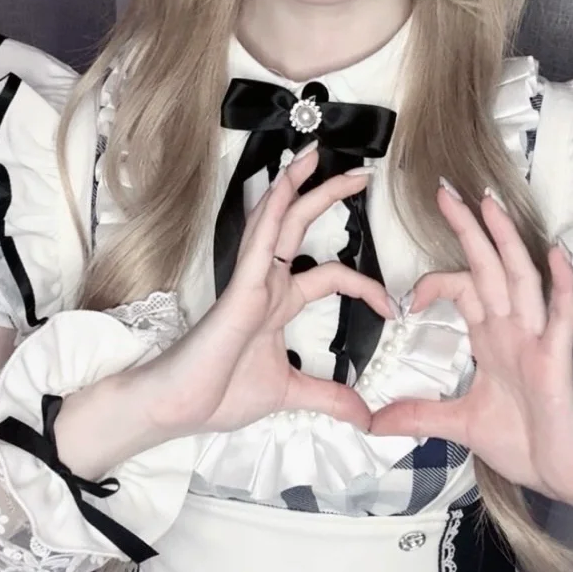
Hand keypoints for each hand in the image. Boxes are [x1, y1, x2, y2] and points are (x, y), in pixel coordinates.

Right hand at [127, 147, 391, 441]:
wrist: (178, 406)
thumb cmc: (219, 393)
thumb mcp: (290, 394)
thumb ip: (329, 399)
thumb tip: (365, 417)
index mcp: (278, 303)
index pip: (330, 276)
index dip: (366, 286)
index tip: (394, 310)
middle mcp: (266, 283)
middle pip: (300, 226)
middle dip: (329, 196)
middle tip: (363, 173)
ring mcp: (251, 281)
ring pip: (277, 220)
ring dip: (297, 185)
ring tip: (316, 154)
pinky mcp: (240, 288)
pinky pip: (260, 241)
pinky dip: (273, 211)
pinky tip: (286, 184)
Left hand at [369, 187, 572, 502]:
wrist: (565, 473)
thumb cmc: (524, 442)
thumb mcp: (457, 425)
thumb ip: (416, 417)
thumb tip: (370, 422)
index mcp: (492, 336)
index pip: (463, 288)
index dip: (434, 283)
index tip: (406, 304)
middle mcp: (514, 328)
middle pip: (489, 266)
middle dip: (470, 229)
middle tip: (447, 190)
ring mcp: (538, 338)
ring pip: (521, 278)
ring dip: (506, 241)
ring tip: (490, 205)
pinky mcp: (558, 358)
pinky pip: (562, 314)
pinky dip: (561, 283)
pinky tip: (555, 254)